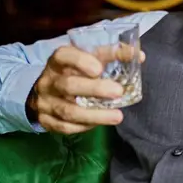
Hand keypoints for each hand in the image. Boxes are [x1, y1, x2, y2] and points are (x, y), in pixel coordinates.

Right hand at [26, 45, 143, 133]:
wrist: (43, 93)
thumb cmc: (73, 72)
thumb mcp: (87, 59)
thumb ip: (110, 55)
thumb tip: (139, 56)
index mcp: (57, 61)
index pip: (64, 56)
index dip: (81, 61)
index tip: (99, 68)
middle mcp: (49, 81)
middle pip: (68, 85)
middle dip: (95, 89)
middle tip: (118, 91)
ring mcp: (45, 103)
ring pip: (69, 111)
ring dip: (95, 115)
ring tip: (117, 116)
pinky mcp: (46, 121)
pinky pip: (66, 126)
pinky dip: (84, 126)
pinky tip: (100, 123)